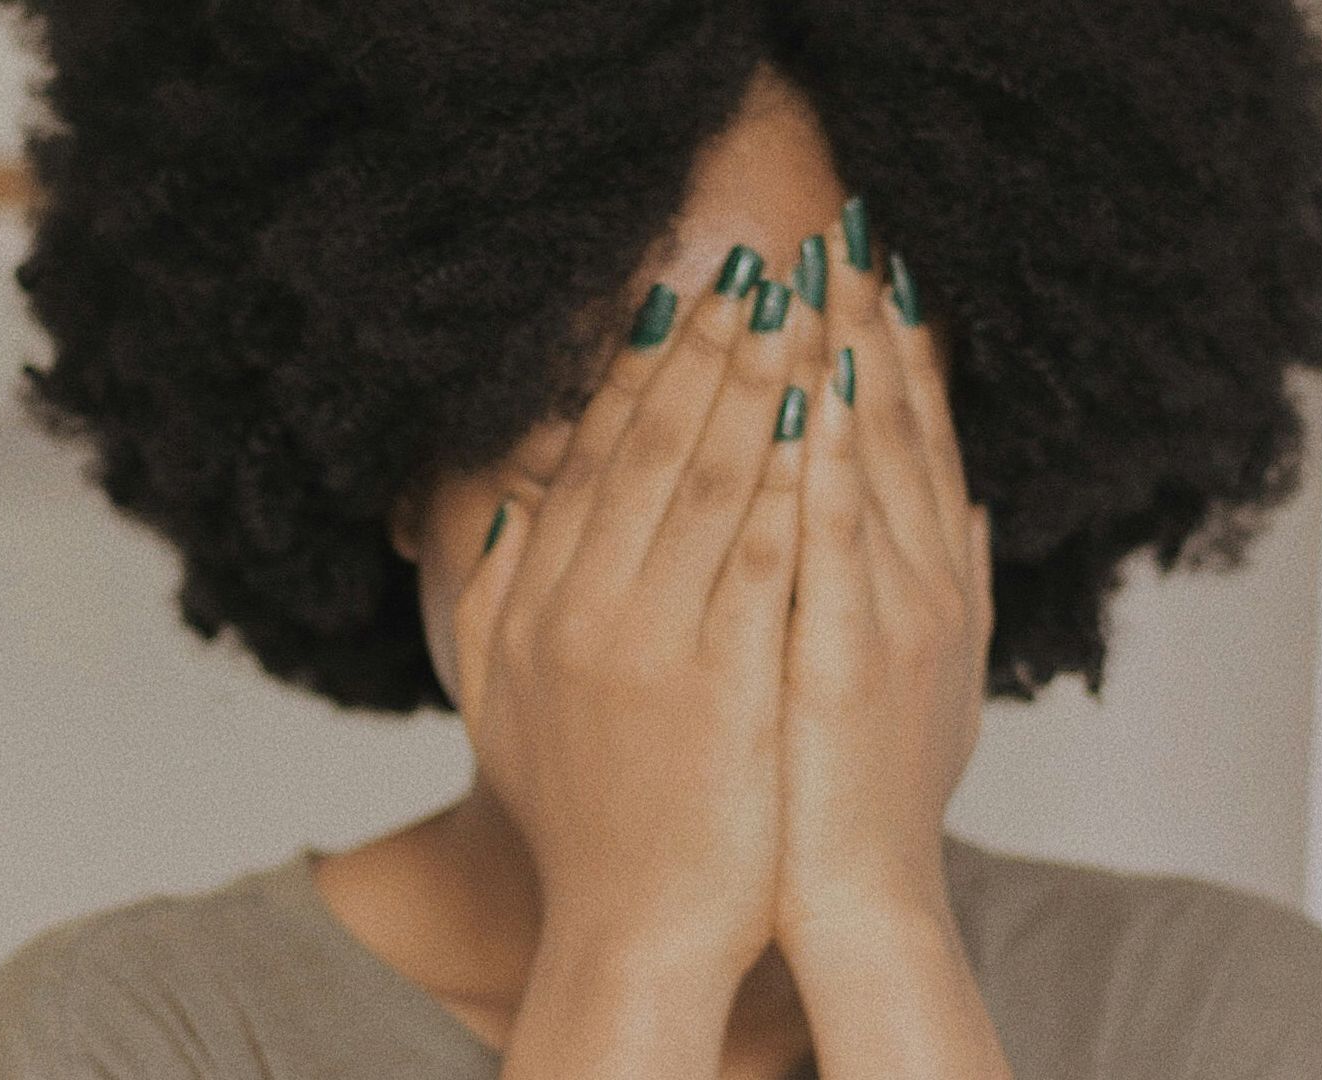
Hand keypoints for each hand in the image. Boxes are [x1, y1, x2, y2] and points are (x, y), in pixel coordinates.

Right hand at [453, 252, 814, 973]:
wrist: (634, 928)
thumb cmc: (585, 815)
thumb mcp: (504, 700)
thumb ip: (498, 597)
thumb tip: (511, 503)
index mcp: (541, 602)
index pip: (595, 458)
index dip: (642, 369)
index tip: (682, 300)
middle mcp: (583, 607)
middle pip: (651, 446)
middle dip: (708, 347)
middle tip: (755, 270)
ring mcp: (650, 642)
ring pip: (707, 479)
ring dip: (755, 383)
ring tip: (797, 309)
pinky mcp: (722, 682)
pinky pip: (760, 556)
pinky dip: (789, 479)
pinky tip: (823, 415)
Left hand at [778, 212, 992, 934]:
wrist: (858, 898)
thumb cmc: (867, 793)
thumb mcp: (926, 679)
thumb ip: (949, 586)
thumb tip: (969, 507)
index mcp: (935, 585)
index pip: (916, 444)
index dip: (900, 355)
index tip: (872, 275)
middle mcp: (928, 585)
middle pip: (900, 432)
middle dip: (871, 328)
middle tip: (846, 236)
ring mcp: (896, 617)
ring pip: (872, 464)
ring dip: (848, 363)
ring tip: (822, 275)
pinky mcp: (849, 656)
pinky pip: (835, 538)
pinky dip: (827, 458)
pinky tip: (812, 390)